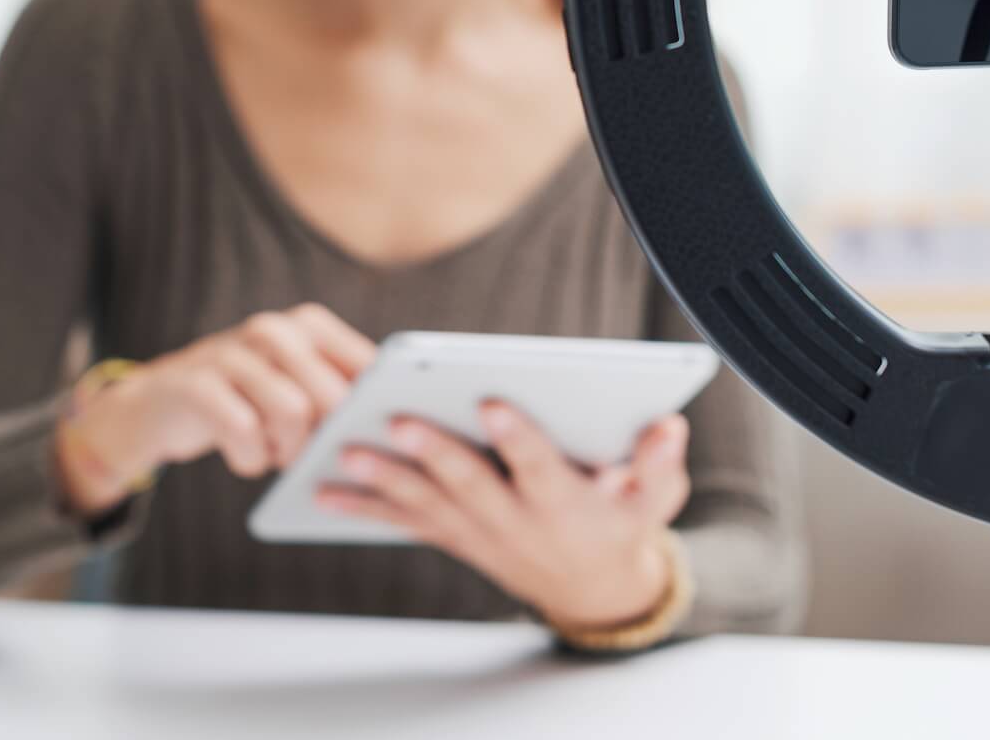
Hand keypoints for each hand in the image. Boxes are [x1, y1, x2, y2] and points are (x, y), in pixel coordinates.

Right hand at [56, 303, 373, 513]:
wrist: (160, 405)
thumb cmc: (247, 403)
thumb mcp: (295, 391)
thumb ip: (339, 400)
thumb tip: (389, 434)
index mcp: (310, 325)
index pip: (368, 368)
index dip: (373, 412)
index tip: (366, 444)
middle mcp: (274, 329)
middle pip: (334, 394)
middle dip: (327, 439)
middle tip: (309, 457)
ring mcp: (233, 351)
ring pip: (293, 412)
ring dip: (288, 451)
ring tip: (276, 454)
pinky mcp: (197, 381)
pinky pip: (243, 431)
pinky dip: (251, 458)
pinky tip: (247, 457)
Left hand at [316, 401, 691, 628]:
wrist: (592, 590)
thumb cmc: (622, 522)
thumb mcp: (656, 499)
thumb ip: (660, 463)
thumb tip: (668, 424)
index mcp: (565, 502)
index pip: (540, 466)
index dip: (517, 437)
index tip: (492, 401)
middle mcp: (515, 520)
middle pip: (469, 484)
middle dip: (433, 452)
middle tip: (398, 418)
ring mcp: (478, 532)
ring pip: (425, 504)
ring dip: (382, 479)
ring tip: (343, 450)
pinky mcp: (453, 535)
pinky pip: (403, 521)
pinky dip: (362, 507)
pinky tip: (321, 489)